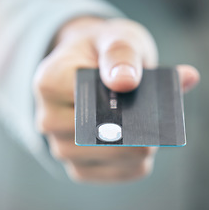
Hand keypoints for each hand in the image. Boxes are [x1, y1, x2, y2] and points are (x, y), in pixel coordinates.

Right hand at [33, 17, 198, 183]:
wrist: (86, 68)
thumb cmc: (101, 53)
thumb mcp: (114, 37)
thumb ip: (121, 53)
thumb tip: (127, 81)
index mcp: (50, 82)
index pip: (89, 102)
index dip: (120, 105)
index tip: (145, 102)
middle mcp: (48, 119)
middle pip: (98, 136)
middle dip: (136, 131)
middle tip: (160, 124)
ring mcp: (61, 147)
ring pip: (110, 159)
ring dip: (139, 148)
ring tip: (154, 131)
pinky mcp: (80, 166)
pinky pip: (115, 173)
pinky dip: (137, 162)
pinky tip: (146, 146)